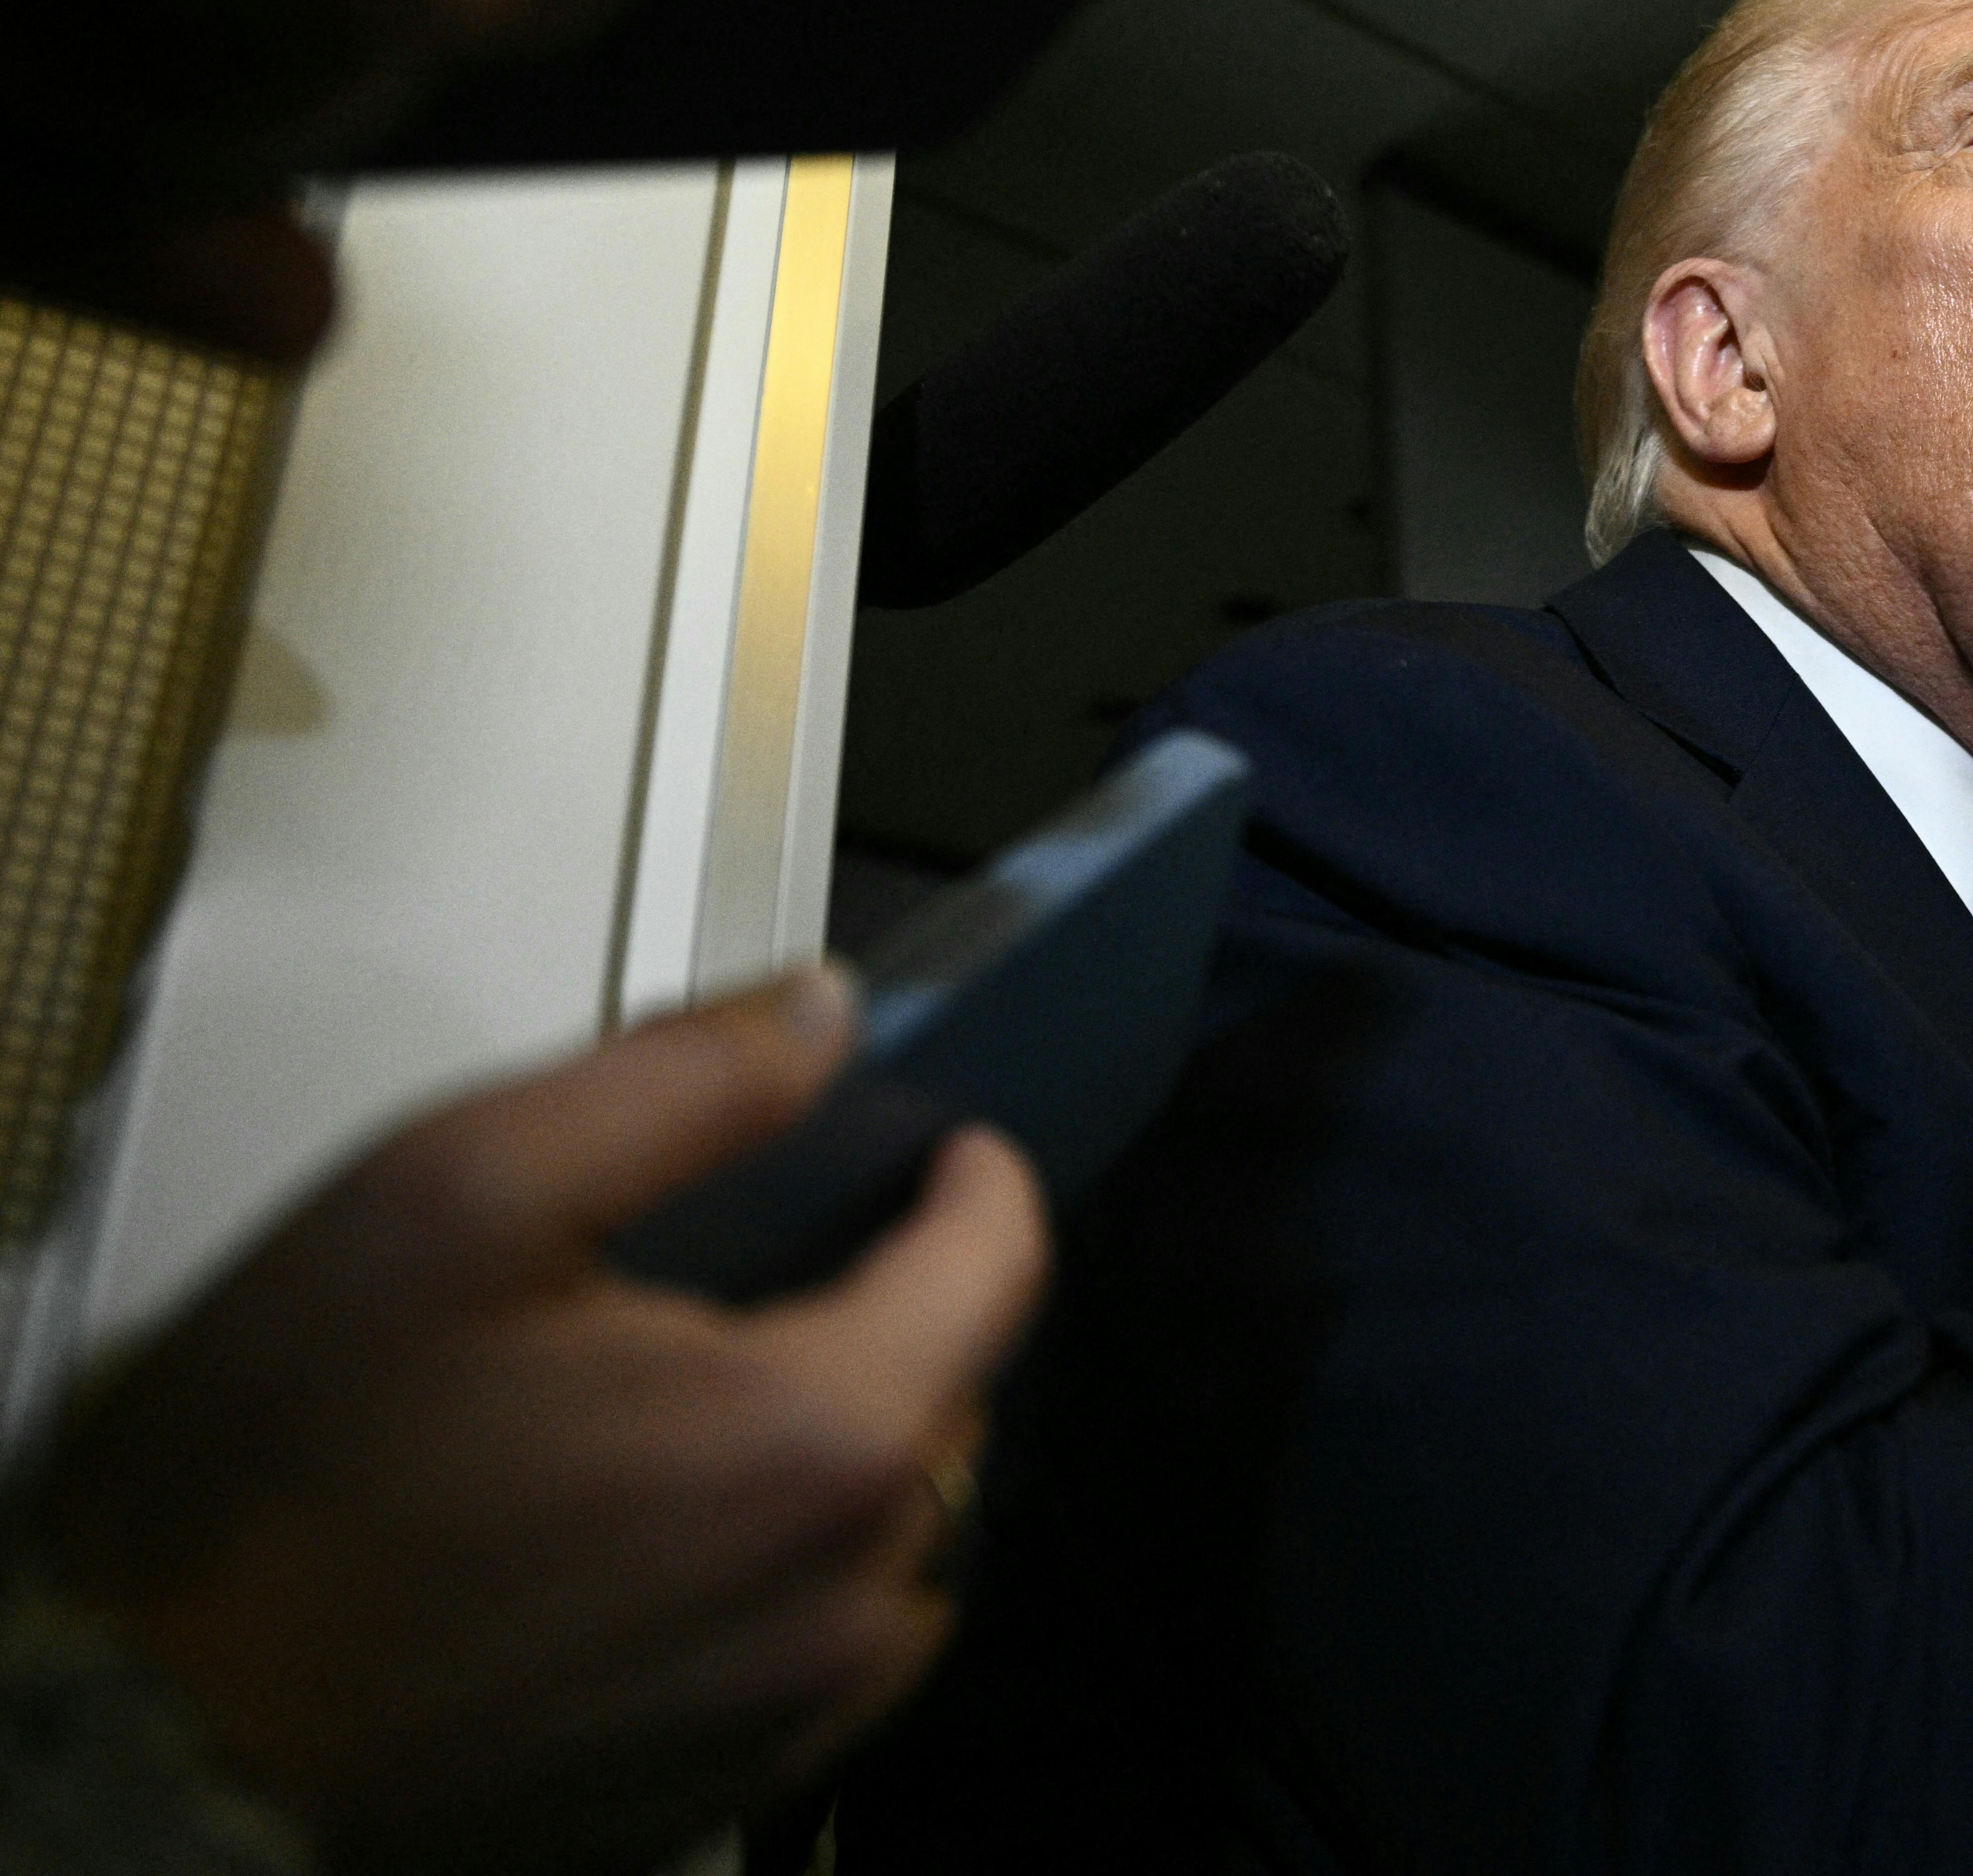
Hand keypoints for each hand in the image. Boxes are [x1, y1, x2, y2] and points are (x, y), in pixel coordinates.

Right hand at [33, 968, 1049, 1875]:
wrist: (143, 1746)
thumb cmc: (274, 1497)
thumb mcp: (453, 1198)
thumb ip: (676, 1085)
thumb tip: (817, 1014)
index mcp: (814, 1441)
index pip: (994, 1274)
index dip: (976, 1189)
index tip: (955, 1156)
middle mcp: (838, 1601)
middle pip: (947, 1411)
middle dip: (895, 1325)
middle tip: (786, 1276)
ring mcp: (780, 1719)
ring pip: (894, 1542)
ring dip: (842, 1461)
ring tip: (715, 1407)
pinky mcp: (705, 1792)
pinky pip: (817, 1657)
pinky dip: (780, 1579)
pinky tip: (662, 1539)